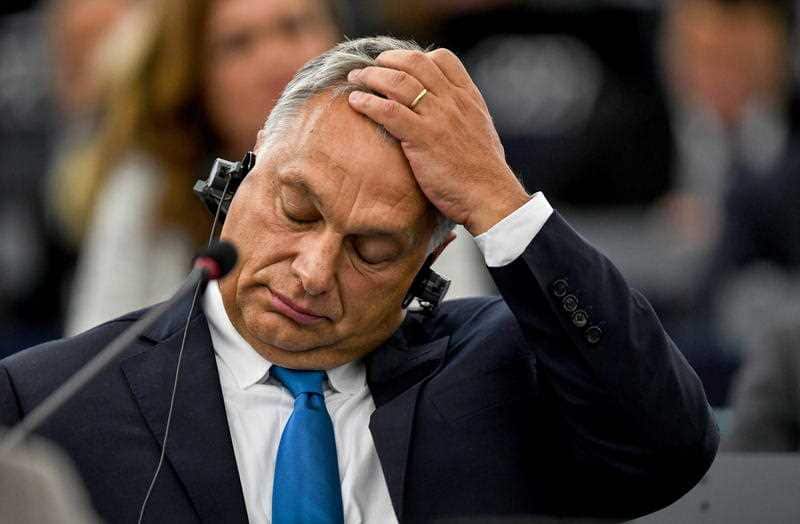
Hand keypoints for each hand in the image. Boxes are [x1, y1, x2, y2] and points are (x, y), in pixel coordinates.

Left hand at [347, 48, 529, 235]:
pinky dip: (368, 102)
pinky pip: (388, 110)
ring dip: (371, 76)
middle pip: (415, 63)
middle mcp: (452, 101)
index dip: (417, 56)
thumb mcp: (480, 132)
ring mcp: (437, 118)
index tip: (399, 64)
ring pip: (398, 82)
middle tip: (371, 66)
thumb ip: (464, 117)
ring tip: (356, 78)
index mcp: (468, 98)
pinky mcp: (421, 138)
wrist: (489, 195)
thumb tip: (449, 116)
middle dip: (388, 60)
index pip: (443, 59)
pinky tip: (355, 102)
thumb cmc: (483, 173)